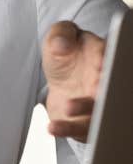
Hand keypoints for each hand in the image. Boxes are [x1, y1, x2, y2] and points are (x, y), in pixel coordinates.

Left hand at [42, 20, 104, 142]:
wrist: (62, 80)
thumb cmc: (65, 56)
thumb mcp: (58, 37)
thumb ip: (60, 34)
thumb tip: (62, 44)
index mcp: (102, 55)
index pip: (110, 57)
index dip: (106, 61)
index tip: (99, 64)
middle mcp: (106, 81)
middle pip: (111, 87)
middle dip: (105, 89)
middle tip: (96, 89)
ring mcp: (99, 104)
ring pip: (99, 111)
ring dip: (86, 111)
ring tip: (68, 108)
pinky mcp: (88, 122)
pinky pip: (80, 129)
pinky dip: (67, 129)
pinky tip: (53, 127)